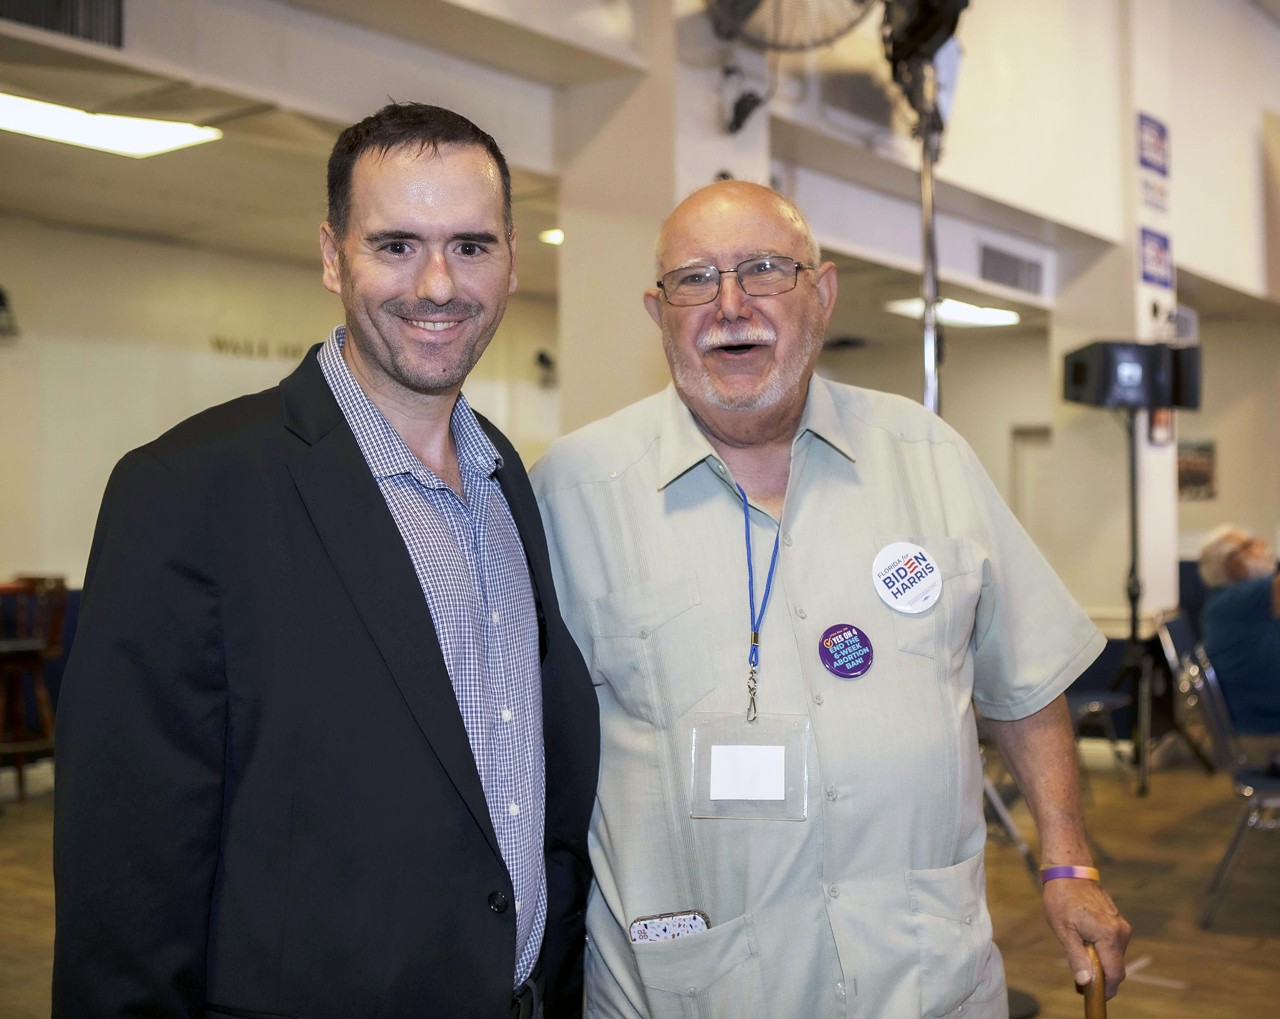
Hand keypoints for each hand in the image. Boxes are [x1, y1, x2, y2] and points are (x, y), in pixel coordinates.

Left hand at [1042, 878, 1130, 998]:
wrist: (1069, 871)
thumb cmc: (1062, 898)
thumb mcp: (1064, 930)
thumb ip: (1077, 957)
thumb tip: (1086, 981)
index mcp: (1109, 936)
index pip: (1114, 974)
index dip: (1105, 989)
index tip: (1092, 995)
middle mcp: (1121, 932)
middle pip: (1116, 968)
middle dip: (1100, 977)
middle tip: (1079, 980)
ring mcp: (1121, 926)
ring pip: (1114, 957)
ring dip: (1100, 963)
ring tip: (1078, 958)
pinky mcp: (1118, 922)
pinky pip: (1113, 945)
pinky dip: (1102, 951)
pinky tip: (1084, 946)